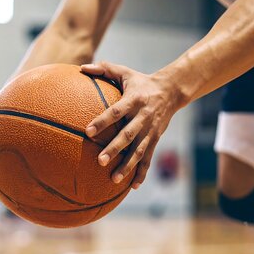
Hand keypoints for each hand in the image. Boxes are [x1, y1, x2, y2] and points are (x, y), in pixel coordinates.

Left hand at [81, 62, 183, 188]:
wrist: (171, 91)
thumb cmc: (141, 81)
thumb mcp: (124, 72)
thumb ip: (104, 69)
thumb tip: (82, 67)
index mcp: (134, 100)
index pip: (116, 111)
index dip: (103, 121)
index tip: (88, 131)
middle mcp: (143, 117)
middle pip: (128, 135)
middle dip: (114, 149)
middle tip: (100, 160)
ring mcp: (151, 131)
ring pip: (139, 151)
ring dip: (127, 165)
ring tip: (114, 179)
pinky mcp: (155, 139)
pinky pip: (148, 158)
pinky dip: (142, 172)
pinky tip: (133, 187)